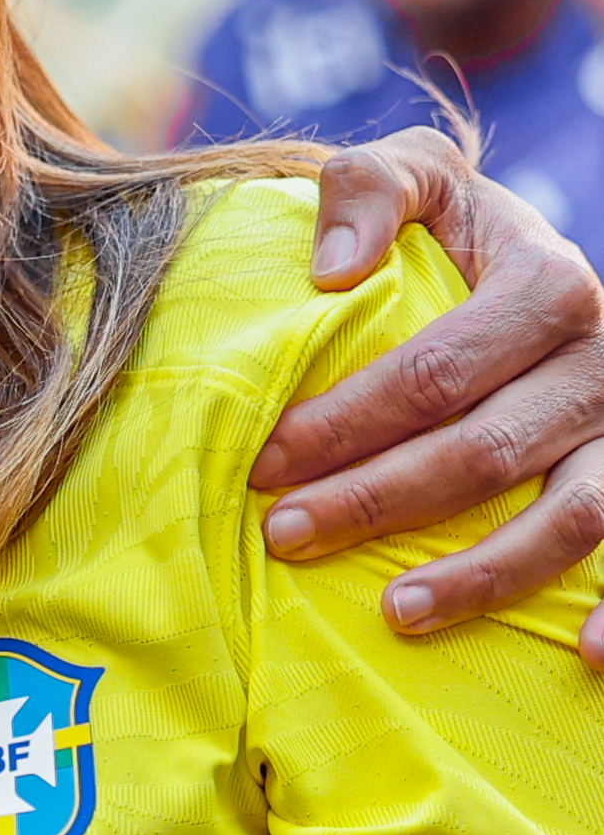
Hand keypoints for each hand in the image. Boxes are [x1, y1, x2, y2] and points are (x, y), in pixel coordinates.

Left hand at [250, 131, 603, 656]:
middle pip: (486, 450)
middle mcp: (600, 362)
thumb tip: (330, 273)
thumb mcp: (417, 175)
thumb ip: (369, 189)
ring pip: (572, 517)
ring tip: (394, 613)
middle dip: (379, 501)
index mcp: (548, 285)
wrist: (534, 256)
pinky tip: (584, 659)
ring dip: (485, 574)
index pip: (436, 370)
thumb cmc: (453, 229)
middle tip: (286, 537)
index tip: (264, 462)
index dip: (347, 420)